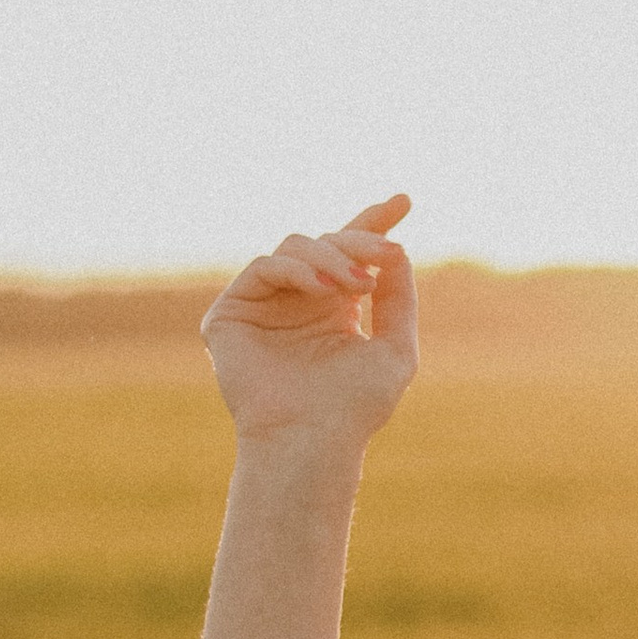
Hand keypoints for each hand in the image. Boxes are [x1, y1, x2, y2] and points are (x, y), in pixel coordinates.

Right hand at [202, 194, 417, 445]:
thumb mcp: (395, 348)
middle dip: (359, 241)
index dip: (374, 222)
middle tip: (386, 253)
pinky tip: (321, 289)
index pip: (352, 253)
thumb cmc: (355, 407)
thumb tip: (397, 250)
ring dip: (331, 258)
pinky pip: (262, 267)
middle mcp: (299, 300)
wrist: (313, 439)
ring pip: (295, 246)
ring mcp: (264, 304)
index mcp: (335, 306)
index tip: (405, 200)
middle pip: (326, 242)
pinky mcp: (232, 314)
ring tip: (356, 285)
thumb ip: (399, 299)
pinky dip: (295, 270)